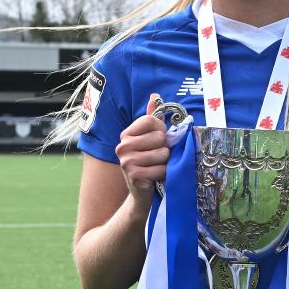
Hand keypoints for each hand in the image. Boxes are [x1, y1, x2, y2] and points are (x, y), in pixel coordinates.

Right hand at [115, 94, 168, 210]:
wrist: (141, 192)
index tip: (159, 139)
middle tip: (158, 157)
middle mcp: (122, 146)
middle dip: (165, 148)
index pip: (152, 120)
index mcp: (126, 134)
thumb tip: (154, 95)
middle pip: (160, 137)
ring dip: (165, 162)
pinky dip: (164, 174)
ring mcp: (126, 161)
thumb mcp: (150, 138)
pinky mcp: (134, 175)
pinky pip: (161, 169)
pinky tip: (156, 177)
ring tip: (157, 166)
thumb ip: (152, 118)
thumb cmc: (149, 162)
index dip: (162, 129)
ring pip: (163, 153)